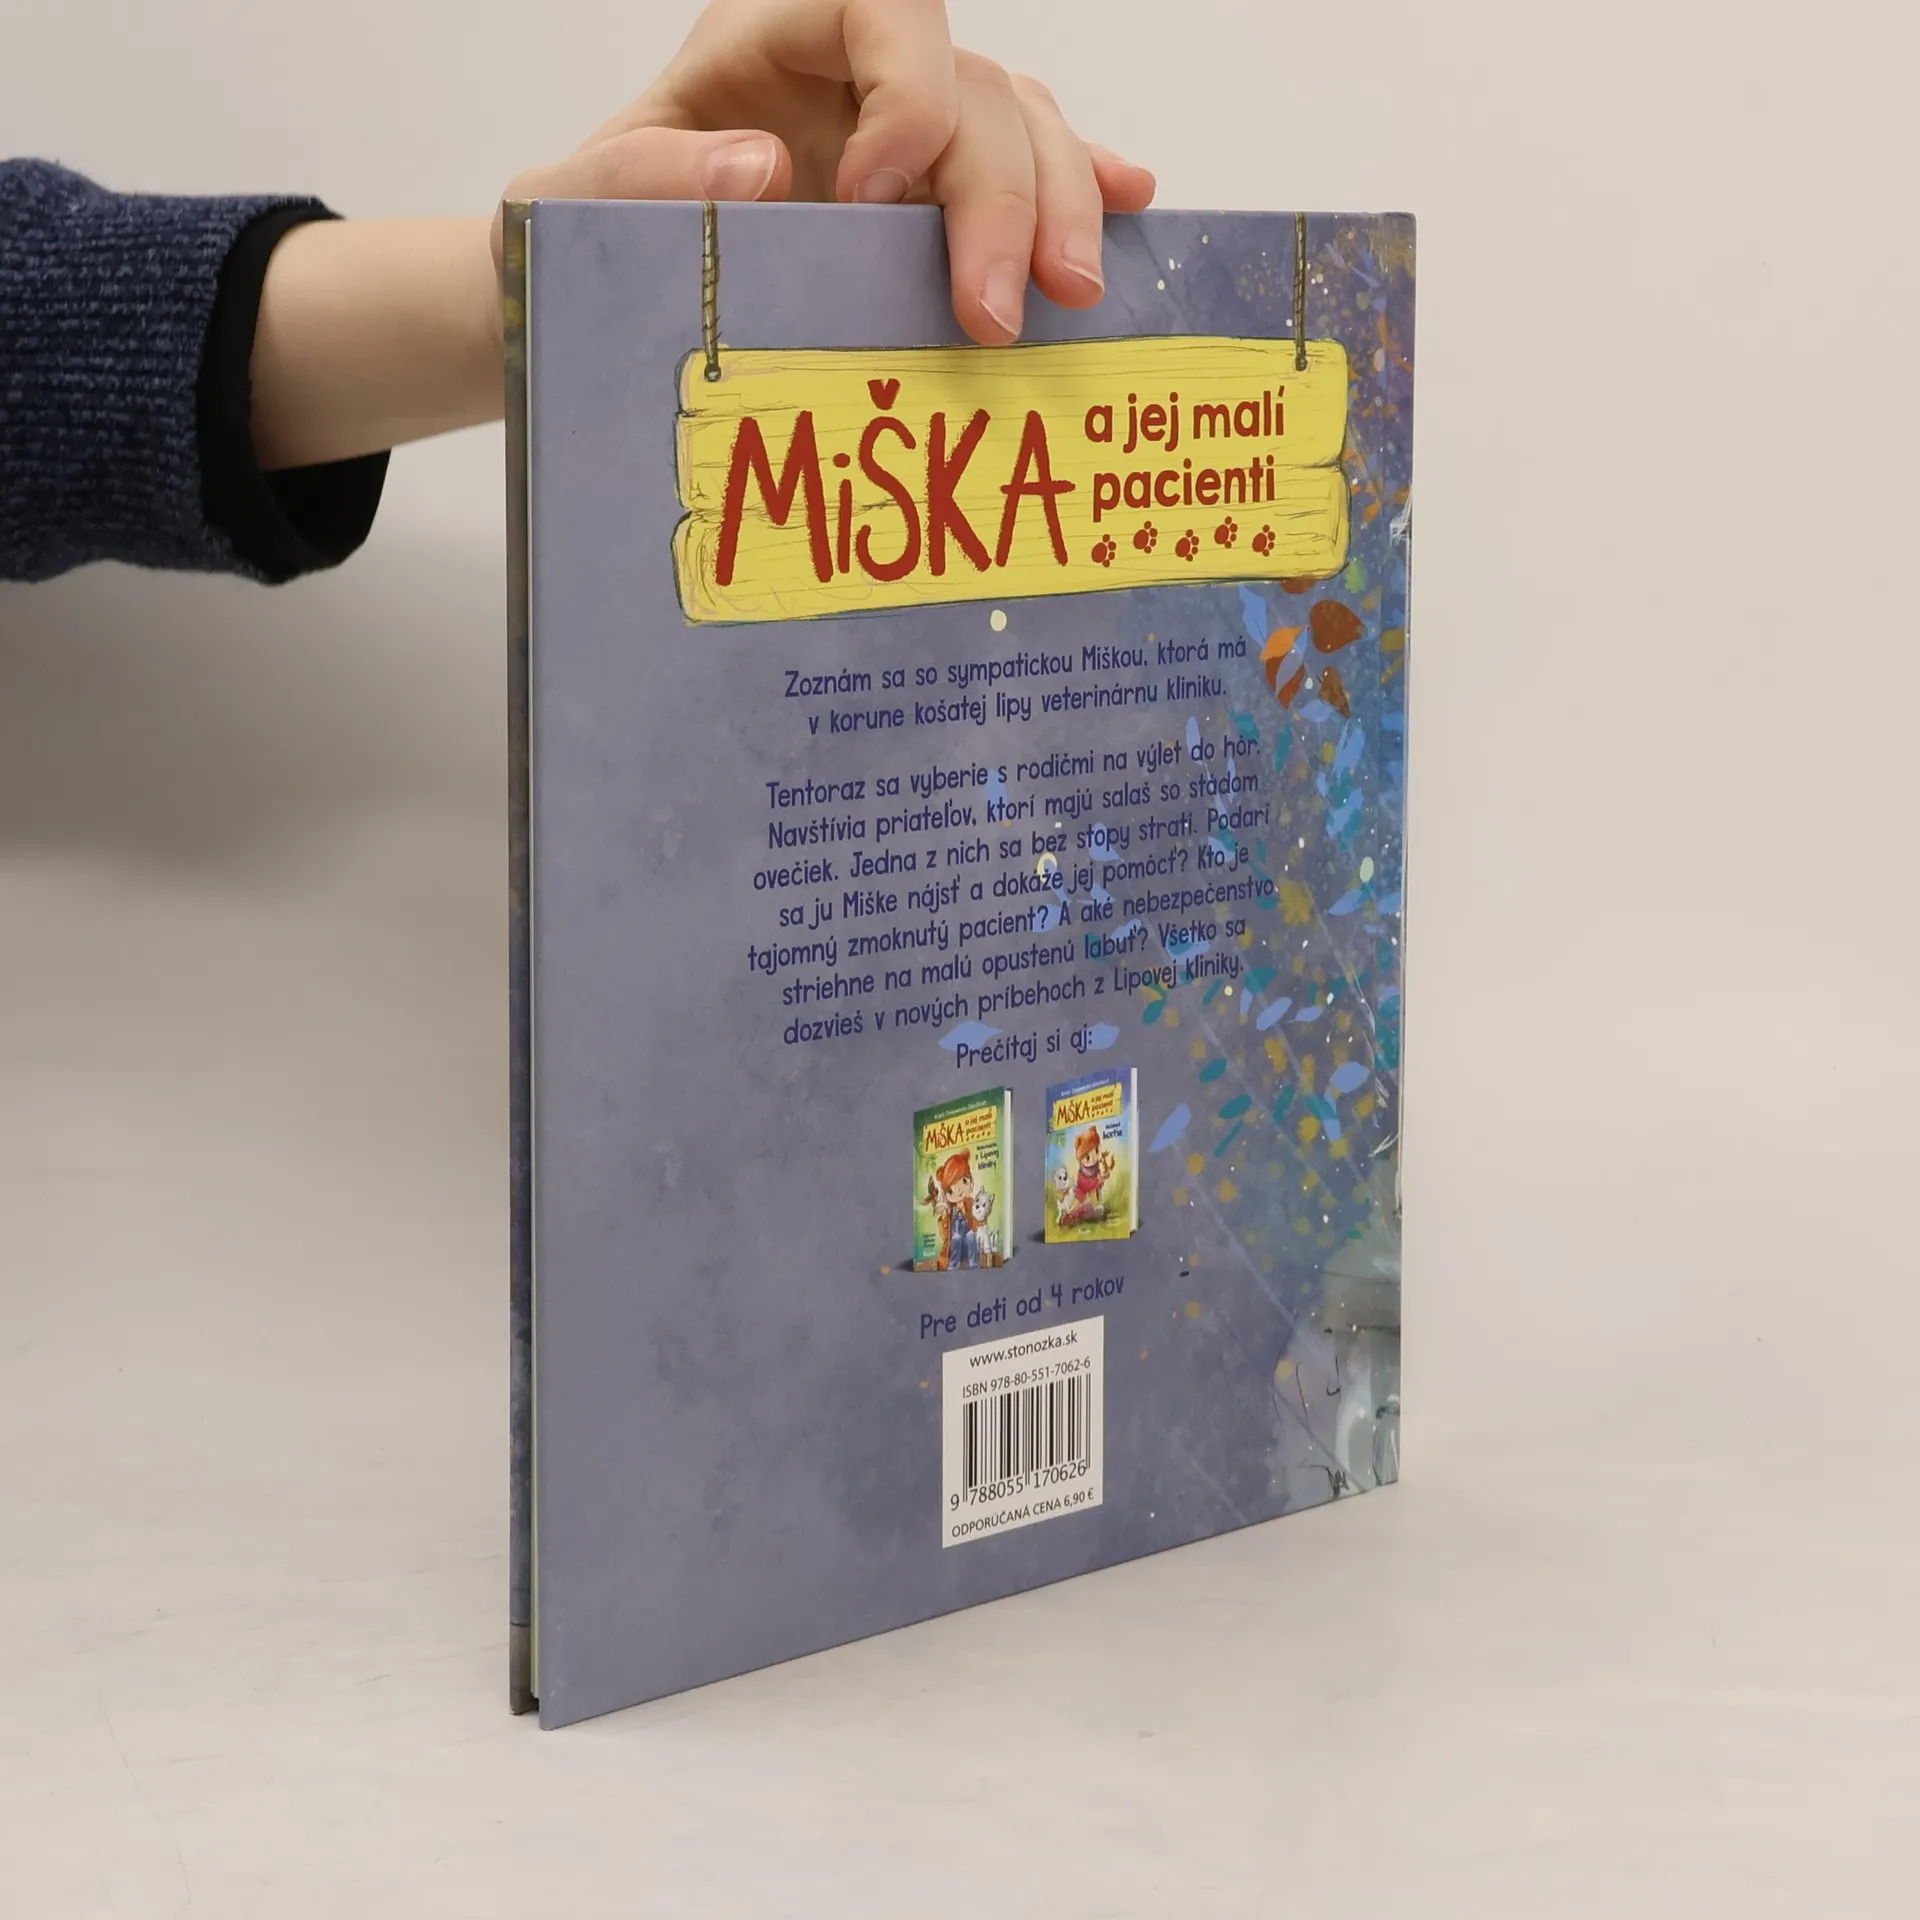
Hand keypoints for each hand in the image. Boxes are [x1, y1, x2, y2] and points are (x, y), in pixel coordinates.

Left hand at [497, 0, 1154, 343]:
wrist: (607, 303)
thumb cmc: (591, 241)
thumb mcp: (571, 208)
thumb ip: (638, 177)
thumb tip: (761, 167)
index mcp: (771, 40)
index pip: (878, 3)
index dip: (906, 91)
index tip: (873, 200)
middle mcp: (858, 75)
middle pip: (972, 88)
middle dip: (1001, 194)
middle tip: (993, 313)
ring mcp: (912, 136)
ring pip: (1020, 128)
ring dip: (1059, 208)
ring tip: (1070, 296)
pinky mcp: (941, 200)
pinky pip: (1033, 170)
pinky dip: (1082, 188)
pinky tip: (1131, 208)